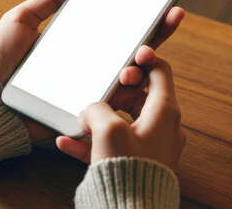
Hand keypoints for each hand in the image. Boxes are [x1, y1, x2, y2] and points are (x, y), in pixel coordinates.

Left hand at [0, 0, 184, 142]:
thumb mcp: (21, 19)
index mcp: (80, 43)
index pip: (118, 29)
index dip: (144, 17)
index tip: (165, 3)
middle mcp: (90, 66)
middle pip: (133, 51)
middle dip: (157, 36)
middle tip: (170, 20)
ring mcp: (90, 90)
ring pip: (130, 78)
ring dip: (144, 64)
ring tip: (141, 56)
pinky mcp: (84, 112)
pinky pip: (113, 104)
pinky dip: (128, 92)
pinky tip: (133, 77)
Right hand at [56, 56, 185, 171]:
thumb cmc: (128, 172)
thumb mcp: (108, 129)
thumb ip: (97, 109)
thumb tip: (90, 111)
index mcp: (164, 112)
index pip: (159, 72)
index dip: (142, 61)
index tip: (126, 59)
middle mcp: (162, 127)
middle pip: (138, 96)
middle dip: (114, 94)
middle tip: (99, 94)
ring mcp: (149, 147)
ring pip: (122, 121)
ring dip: (99, 118)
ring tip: (79, 121)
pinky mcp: (135, 164)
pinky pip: (112, 146)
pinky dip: (92, 141)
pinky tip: (67, 142)